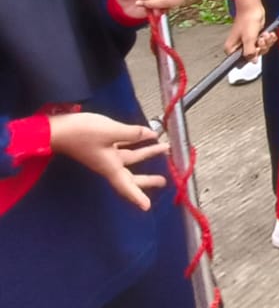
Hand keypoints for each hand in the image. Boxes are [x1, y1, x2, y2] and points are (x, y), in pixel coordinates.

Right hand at [49, 113, 168, 209]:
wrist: (57, 129)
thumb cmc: (82, 134)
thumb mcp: (111, 132)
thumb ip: (132, 133)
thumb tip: (150, 134)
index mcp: (110, 167)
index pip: (126, 186)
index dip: (137, 197)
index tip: (147, 207)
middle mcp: (109, 164)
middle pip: (131, 176)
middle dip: (147, 178)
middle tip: (164, 181)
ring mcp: (105, 155)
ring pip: (130, 158)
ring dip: (147, 153)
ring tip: (164, 149)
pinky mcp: (103, 144)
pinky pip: (124, 148)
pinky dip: (136, 143)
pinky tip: (146, 136)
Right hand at [224, 0, 274, 61]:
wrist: (253, 8)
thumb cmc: (247, 20)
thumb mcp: (248, 39)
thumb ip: (250, 52)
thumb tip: (253, 61)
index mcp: (232, 49)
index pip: (241, 61)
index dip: (251, 56)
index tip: (256, 49)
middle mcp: (239, 47)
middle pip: (254, 56)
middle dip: (262, 47)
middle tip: (261, 39)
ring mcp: (248, 42)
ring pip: (261, 49)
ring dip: (266, 42)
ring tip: (265, 35)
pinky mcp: (256, 37)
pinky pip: (265, 43)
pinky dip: (269, 39)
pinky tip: (269, 34)